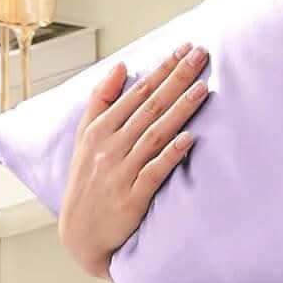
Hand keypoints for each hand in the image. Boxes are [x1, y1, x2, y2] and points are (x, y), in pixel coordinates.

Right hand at [58, 40, 211, 277]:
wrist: (80, 234)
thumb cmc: (87, 183)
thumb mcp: (85, 138)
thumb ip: (102, 100)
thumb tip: (120, 66)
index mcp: (100, 129)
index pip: (138, 91)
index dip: (163, 69)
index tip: (185, 48)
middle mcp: (110, 146)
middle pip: (149, 106)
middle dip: (176, 78)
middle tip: (201, 55)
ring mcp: (121, 171)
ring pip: (154, 134)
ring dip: (179, 110)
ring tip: (202, 89)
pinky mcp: (132, 196)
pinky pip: (154, 171)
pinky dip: (171, 154)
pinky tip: (189, 139)